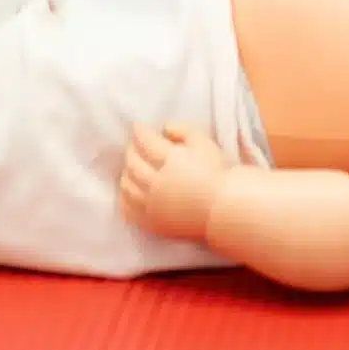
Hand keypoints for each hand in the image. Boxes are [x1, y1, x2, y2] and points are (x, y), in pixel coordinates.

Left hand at [118, 122, 229, 241]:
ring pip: (128, 185)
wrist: (224, 209)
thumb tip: (163, 128)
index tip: (138, 127)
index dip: (139, 131)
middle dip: (131, 150)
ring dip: (126, 172)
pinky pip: (128, 209)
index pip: (145, 142)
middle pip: (133, 162)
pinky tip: (130, 190)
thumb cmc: (217, 173)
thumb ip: (182, 130)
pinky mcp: (152, 222)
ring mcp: (153, 205)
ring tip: (132, 166)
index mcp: (171, 160)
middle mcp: (158, 183)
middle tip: (134, 144)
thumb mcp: (204, 142)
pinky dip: (124, 197)